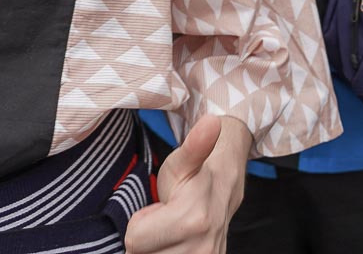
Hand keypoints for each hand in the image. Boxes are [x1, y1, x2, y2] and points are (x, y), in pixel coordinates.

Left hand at [125, 114, 249, 253]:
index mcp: (194, 220)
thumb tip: (212, 121)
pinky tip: (177, 241)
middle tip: (165, 219)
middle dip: (148, 238)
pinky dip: (166, 251)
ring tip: (172, 230)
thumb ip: (195, 144)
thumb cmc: (198, 172)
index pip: (135, 241)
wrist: (227, 187)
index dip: (140, 223)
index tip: (158, 210)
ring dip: (157, 247)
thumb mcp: (185, 158)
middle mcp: (202, 249)